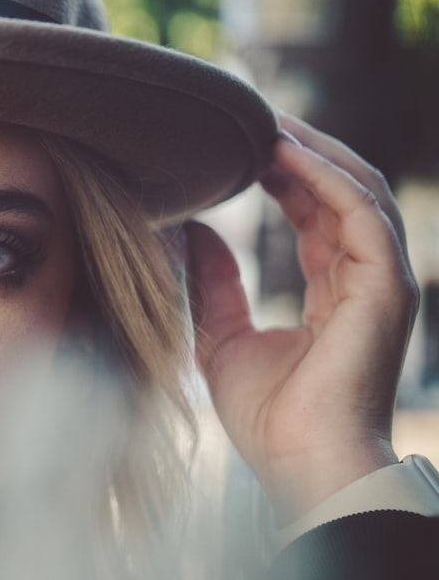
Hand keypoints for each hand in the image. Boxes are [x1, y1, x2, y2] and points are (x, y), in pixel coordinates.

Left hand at [185, 114, 418, 522]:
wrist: (300, 466)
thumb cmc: (269, 418)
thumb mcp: (223, 339)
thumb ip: (214, 285)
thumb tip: (195, 231)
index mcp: (333, 290)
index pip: (313, 212)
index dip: (282, 172)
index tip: (241, 142)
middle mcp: (362, 279)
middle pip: (339, 191)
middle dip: (298, 149)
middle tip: (251, 113)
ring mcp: (380, 283)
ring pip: (355, 191)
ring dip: (311, 151)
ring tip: (263, 120)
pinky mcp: (385, 289)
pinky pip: (358, 215)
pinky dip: (323, 178)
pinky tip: (283, 153)